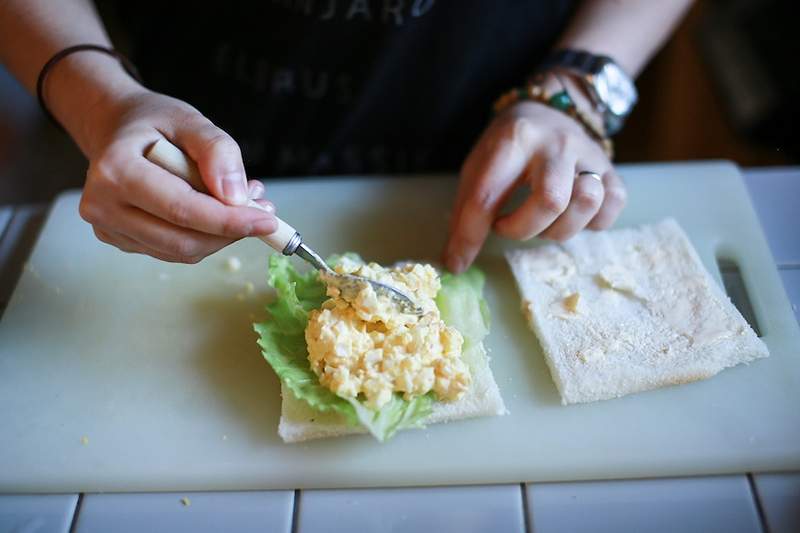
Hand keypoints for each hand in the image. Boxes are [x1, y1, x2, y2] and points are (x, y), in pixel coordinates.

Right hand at [76, 88, 276, 262]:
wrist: (115, 129)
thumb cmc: (152, 122)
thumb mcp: (188, 119)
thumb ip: (216, 150)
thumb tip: (236, 196)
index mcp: (115, 171)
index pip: (181, 209)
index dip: (229, 221)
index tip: (268, 221)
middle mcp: (102, 206)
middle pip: (182, 240)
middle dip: (230, 232)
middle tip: (262, 211)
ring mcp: (108, 228)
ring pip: (181, 251)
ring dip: (221, 236)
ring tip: (244, 206)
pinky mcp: (120, 241)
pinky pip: (173, 250)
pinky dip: (204, 237)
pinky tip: (216, 212)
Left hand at [444, 100, 626, 272]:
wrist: (544, 110)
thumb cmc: (505, 149)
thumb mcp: (478, 169)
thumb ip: (466, 213)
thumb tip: (455, 264)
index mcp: (513, 139)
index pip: (488, 195)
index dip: (471, 235)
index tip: (459, 262)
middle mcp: (555, 142)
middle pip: (550, 200)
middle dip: (525, 229)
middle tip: (509, 226)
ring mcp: (588, 152)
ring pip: (586, 201)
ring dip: (560, 228)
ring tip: (542, 222)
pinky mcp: (610, 166)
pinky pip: (612, 204)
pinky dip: (593, 222)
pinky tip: (571, 216)